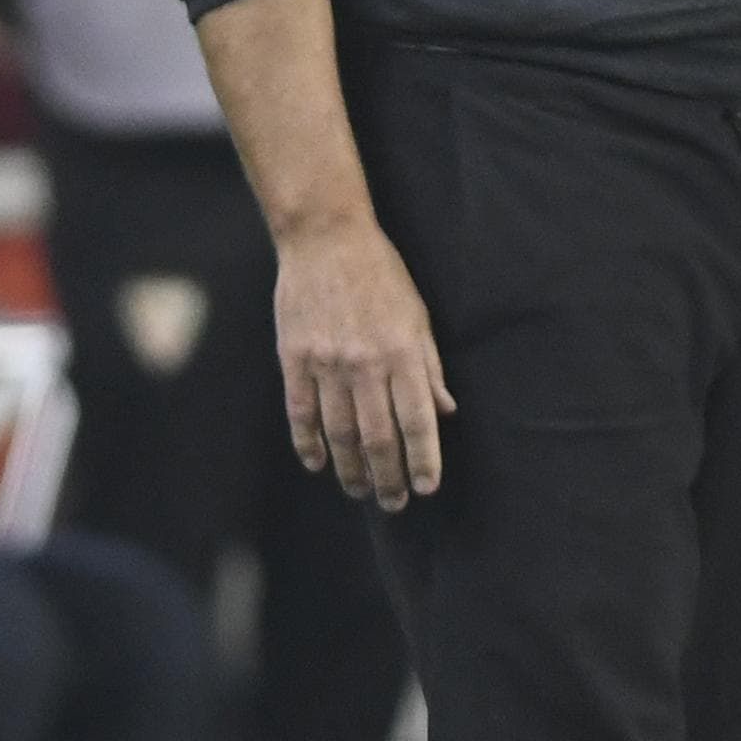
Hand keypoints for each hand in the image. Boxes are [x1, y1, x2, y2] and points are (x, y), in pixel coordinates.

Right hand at [279, 211, 452, 510]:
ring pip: (339, 434)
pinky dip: (308, 444)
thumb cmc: (381, 274)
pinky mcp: (294, 358)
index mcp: (403, 352)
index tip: (427, 487)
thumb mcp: (418, 315)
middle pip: (378, 437)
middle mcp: (366, 364)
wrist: (326, 238)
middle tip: (394, 502)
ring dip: (351, 469)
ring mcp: (327, 363)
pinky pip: (302, 413)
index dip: (423, 460)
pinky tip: (317, 464)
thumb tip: (445, 411)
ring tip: (360, 490)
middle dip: (389, 477)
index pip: (417, 421)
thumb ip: (430, 366)